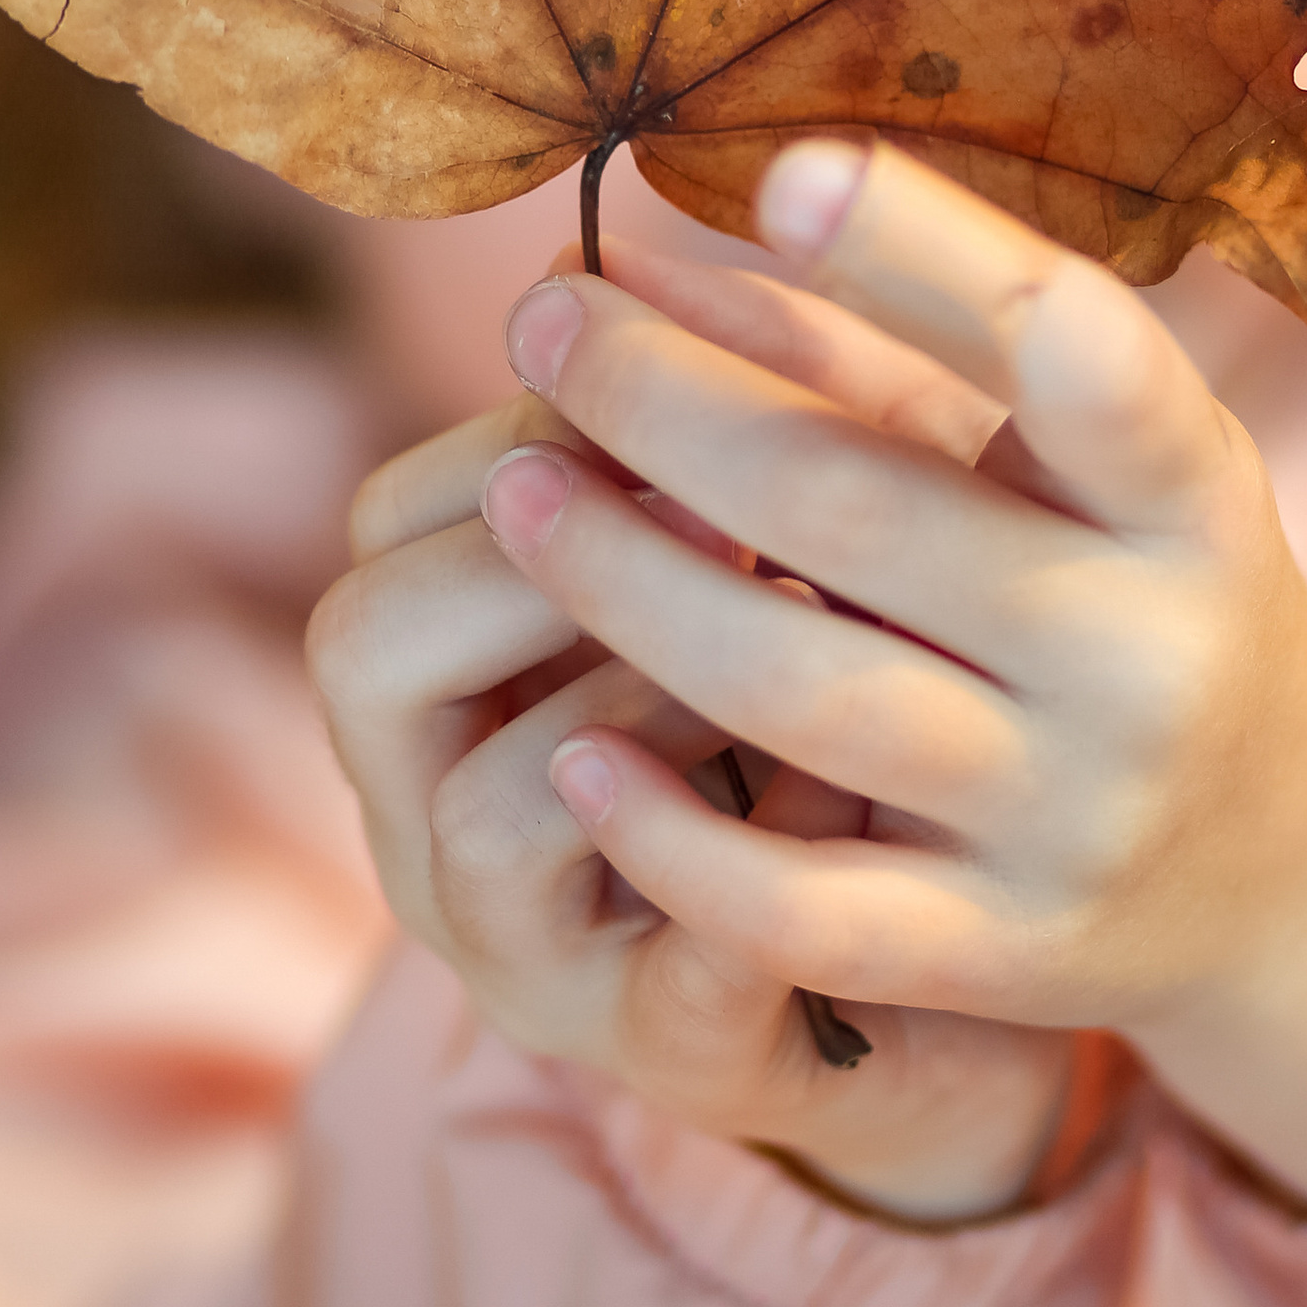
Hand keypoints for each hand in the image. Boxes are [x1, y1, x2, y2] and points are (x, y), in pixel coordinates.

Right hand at [308, 379, 1075, 1225]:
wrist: (945, 954)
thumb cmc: (828, 707)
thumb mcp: (758, 551)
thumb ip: (704, 424)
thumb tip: (643, 251)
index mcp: (442, 681)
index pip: (387, 522)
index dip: (520, 437)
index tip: (665, 407)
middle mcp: (435, 820)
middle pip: (362, 646)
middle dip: (536, 558)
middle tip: (711, 518)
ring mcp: (532, 953)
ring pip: (485, 813)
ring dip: (638, 696)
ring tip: (788, 645)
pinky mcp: (667, 1055)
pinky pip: (677, 979)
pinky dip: (756, 881)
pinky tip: (856, 798)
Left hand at [479, 142, 1306, 1218]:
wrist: (1294, 868)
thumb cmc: (1134, 597)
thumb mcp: (1079, 470)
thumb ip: (890, 361)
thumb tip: (662, 252)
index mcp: (1193, 494)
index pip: (1076, 352)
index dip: (933, 257)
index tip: (784, 173)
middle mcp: (1154, 652)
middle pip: (870, 514)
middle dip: (675, 410)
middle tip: (543, 325)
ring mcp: (1084, 814)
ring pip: (813, 696)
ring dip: (635, 590)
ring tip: (513, 497)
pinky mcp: (1014, 954)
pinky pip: (813, 910)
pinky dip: (680, 836)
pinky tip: (573, 756)